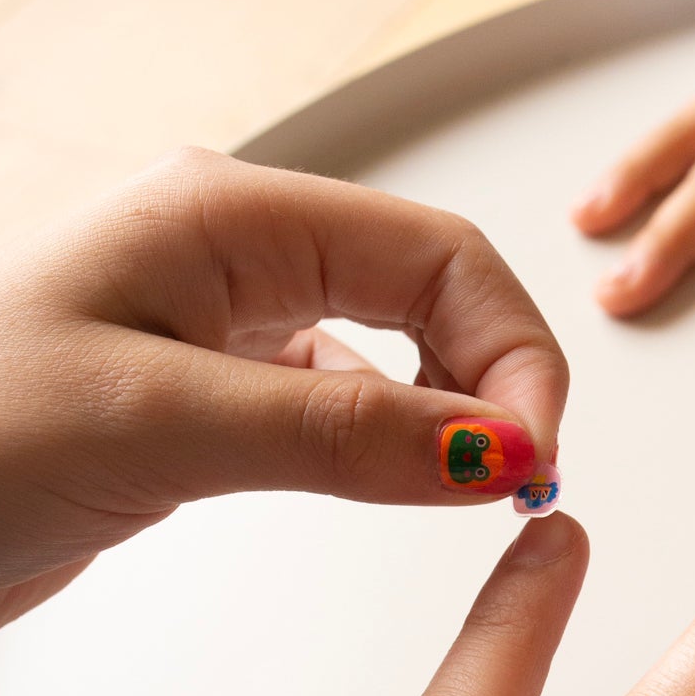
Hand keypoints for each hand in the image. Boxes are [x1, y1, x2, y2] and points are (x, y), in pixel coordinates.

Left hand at [0, 148, 566, 639]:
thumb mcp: (159, 423)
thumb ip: (343, 431)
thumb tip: (499, 449)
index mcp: (227, 212)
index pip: (440, 254)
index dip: (513, 352)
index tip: (534, 457)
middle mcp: (235, 251)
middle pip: (434, 286)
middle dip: (499, 375)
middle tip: (524, 480)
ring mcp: (224, 319)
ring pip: (397, 341)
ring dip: (457, 405)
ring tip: (483, 483)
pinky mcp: (213, 388)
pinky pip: (345, 394)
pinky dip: (398, 435)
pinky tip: (404, 476)